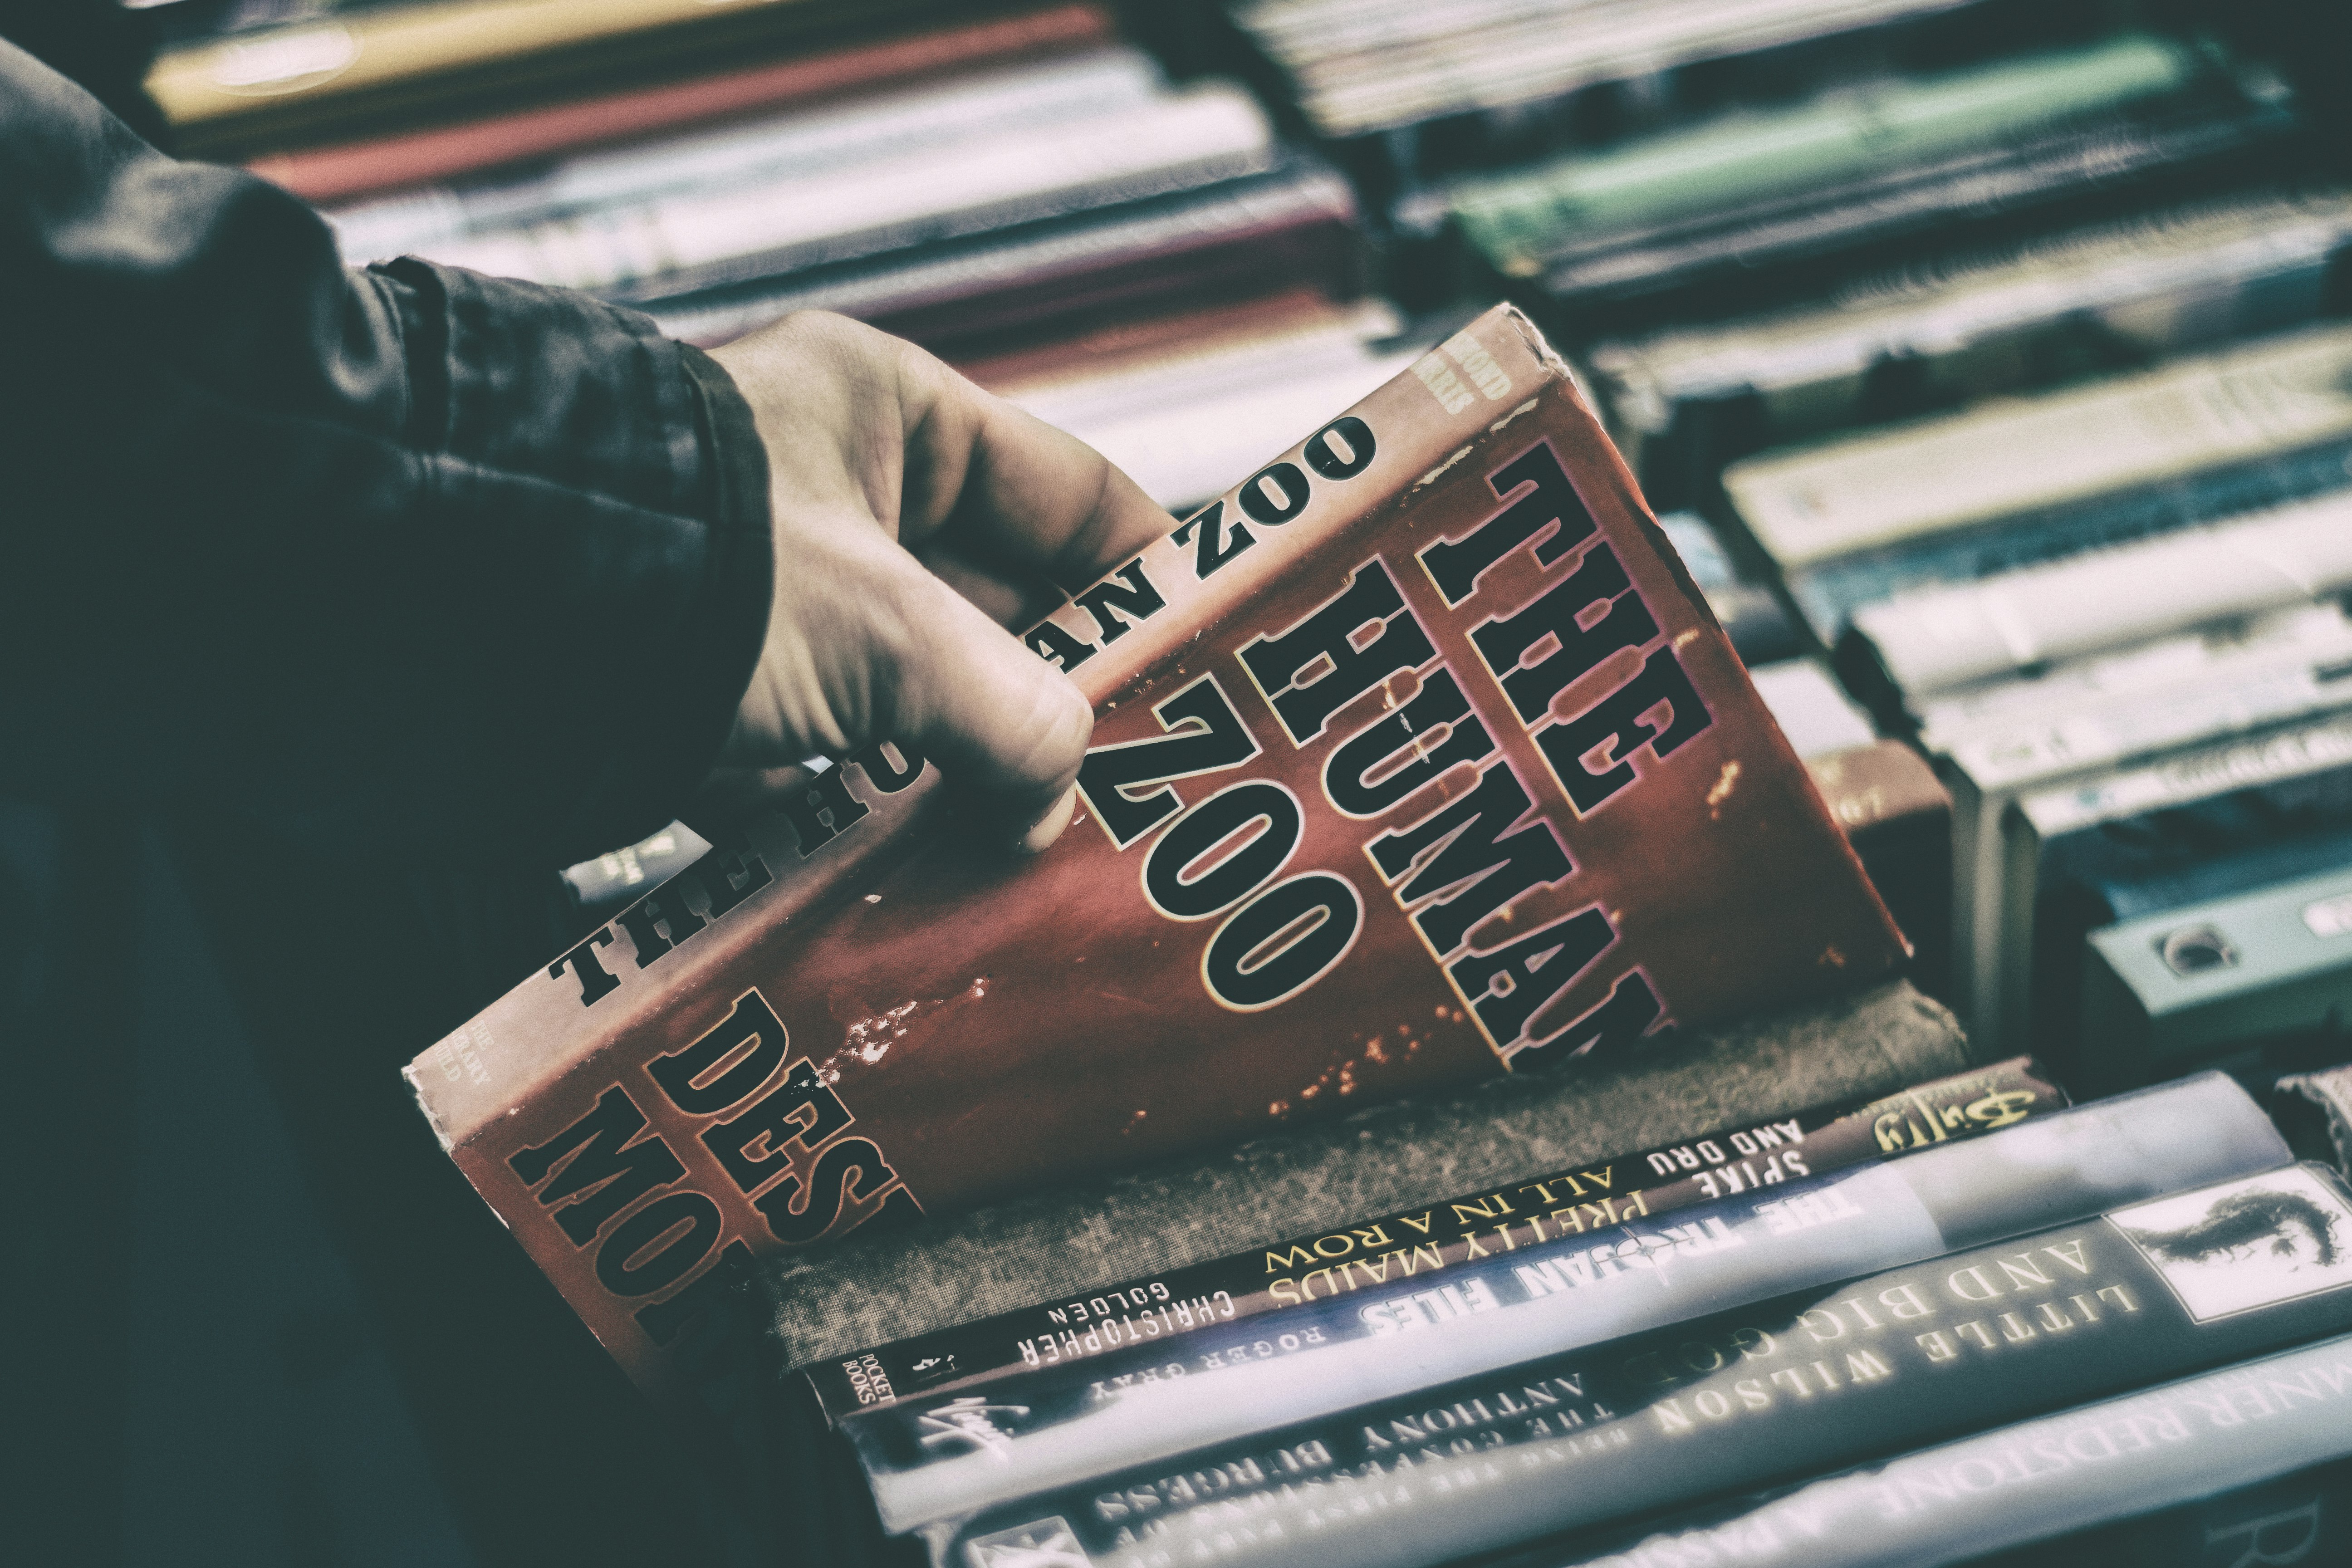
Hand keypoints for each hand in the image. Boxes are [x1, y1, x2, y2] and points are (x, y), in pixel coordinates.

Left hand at [704, 312, 1172, 849]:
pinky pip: (833, 762)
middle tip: (1140, 791)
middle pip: (998, 609)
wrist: (467, 634)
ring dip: (972, 776)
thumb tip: (1053, 802)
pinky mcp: (718, 692)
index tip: (1216, 663)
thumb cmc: (693, 576)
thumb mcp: (889, 637)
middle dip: (1060, 703)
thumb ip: (1010, 716)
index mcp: (891, 417)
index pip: (1070, 494)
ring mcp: (777, 597)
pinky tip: (937, 879)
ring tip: (1050, 854)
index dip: (1151, 580)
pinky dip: (877, 819)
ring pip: (917, 695)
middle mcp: (839, 496)